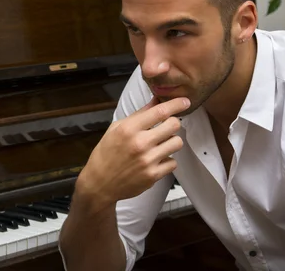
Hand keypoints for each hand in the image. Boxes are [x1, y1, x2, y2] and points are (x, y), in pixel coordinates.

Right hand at [76, 96, 189, 210]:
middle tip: (167, 126)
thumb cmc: (106, 153)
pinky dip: (167, 160)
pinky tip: (156, 160)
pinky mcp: (153, 176)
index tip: (185, 101)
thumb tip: (157, 100)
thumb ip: (139, 114)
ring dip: (171, 141)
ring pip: (177, 143)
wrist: (100, 183)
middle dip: (173, 123)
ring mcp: (148, 161)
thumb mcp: (116, 128)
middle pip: (174, 125)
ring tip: (160, 144)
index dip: (176, 104)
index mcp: (129, 129)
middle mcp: (140, 143)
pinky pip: (173, 162)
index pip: (159, 111)